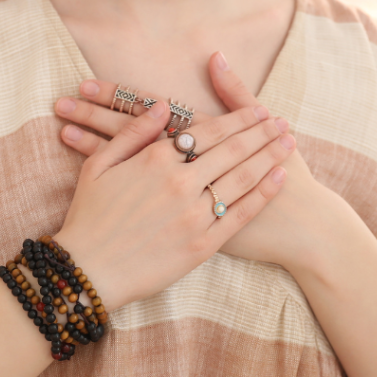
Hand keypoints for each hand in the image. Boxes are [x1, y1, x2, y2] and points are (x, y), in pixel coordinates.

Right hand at [53, 99, 293, 312]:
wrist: (87, 271)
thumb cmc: (88, 216)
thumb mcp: (99, 164)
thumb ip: (134, 132)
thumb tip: (163, 106)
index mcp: (156, 158)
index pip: (208, 130)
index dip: (237, 118)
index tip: (258, 109)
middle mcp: (180, 182)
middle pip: (232, 149)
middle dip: (261, 132)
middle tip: (282, 121)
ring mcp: (194, 214)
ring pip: (242, 177)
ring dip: (269, 157)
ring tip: (288, 142)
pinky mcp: (202, 244)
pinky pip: (240, 214)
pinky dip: (263, 194)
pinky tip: (279, 178)